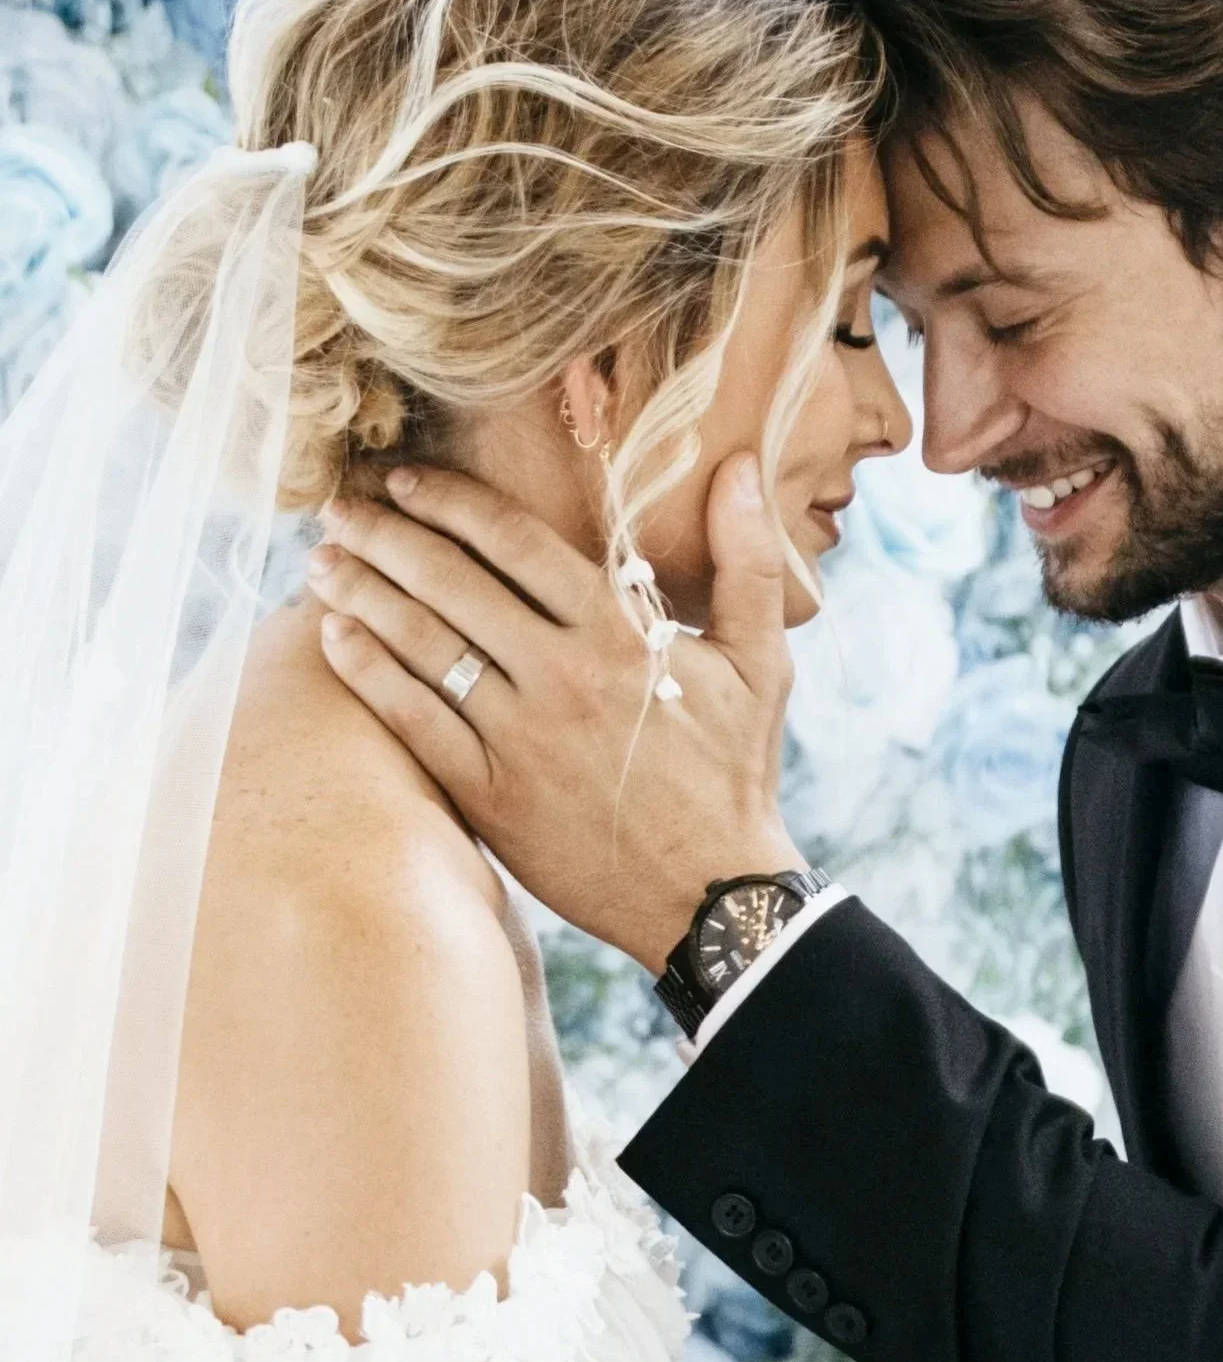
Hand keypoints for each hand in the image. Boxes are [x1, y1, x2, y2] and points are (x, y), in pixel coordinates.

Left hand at [310, 453, 802, 970]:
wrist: (711, 893)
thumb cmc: (734, 772)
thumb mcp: (762, 661)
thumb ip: (748, 560)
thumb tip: (742, 467)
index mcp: (620, 634)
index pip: (517, 542)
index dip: (452, 502)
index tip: (405, 479)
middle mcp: (562, 677)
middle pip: (452, 584)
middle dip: (385, 536)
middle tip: (338, 506)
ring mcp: (521, 738)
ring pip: (424, 646)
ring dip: (362, 594)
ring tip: (322, 561)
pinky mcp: (492, 795)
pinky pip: (414, 723)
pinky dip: (369, 675)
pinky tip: (333, 638)